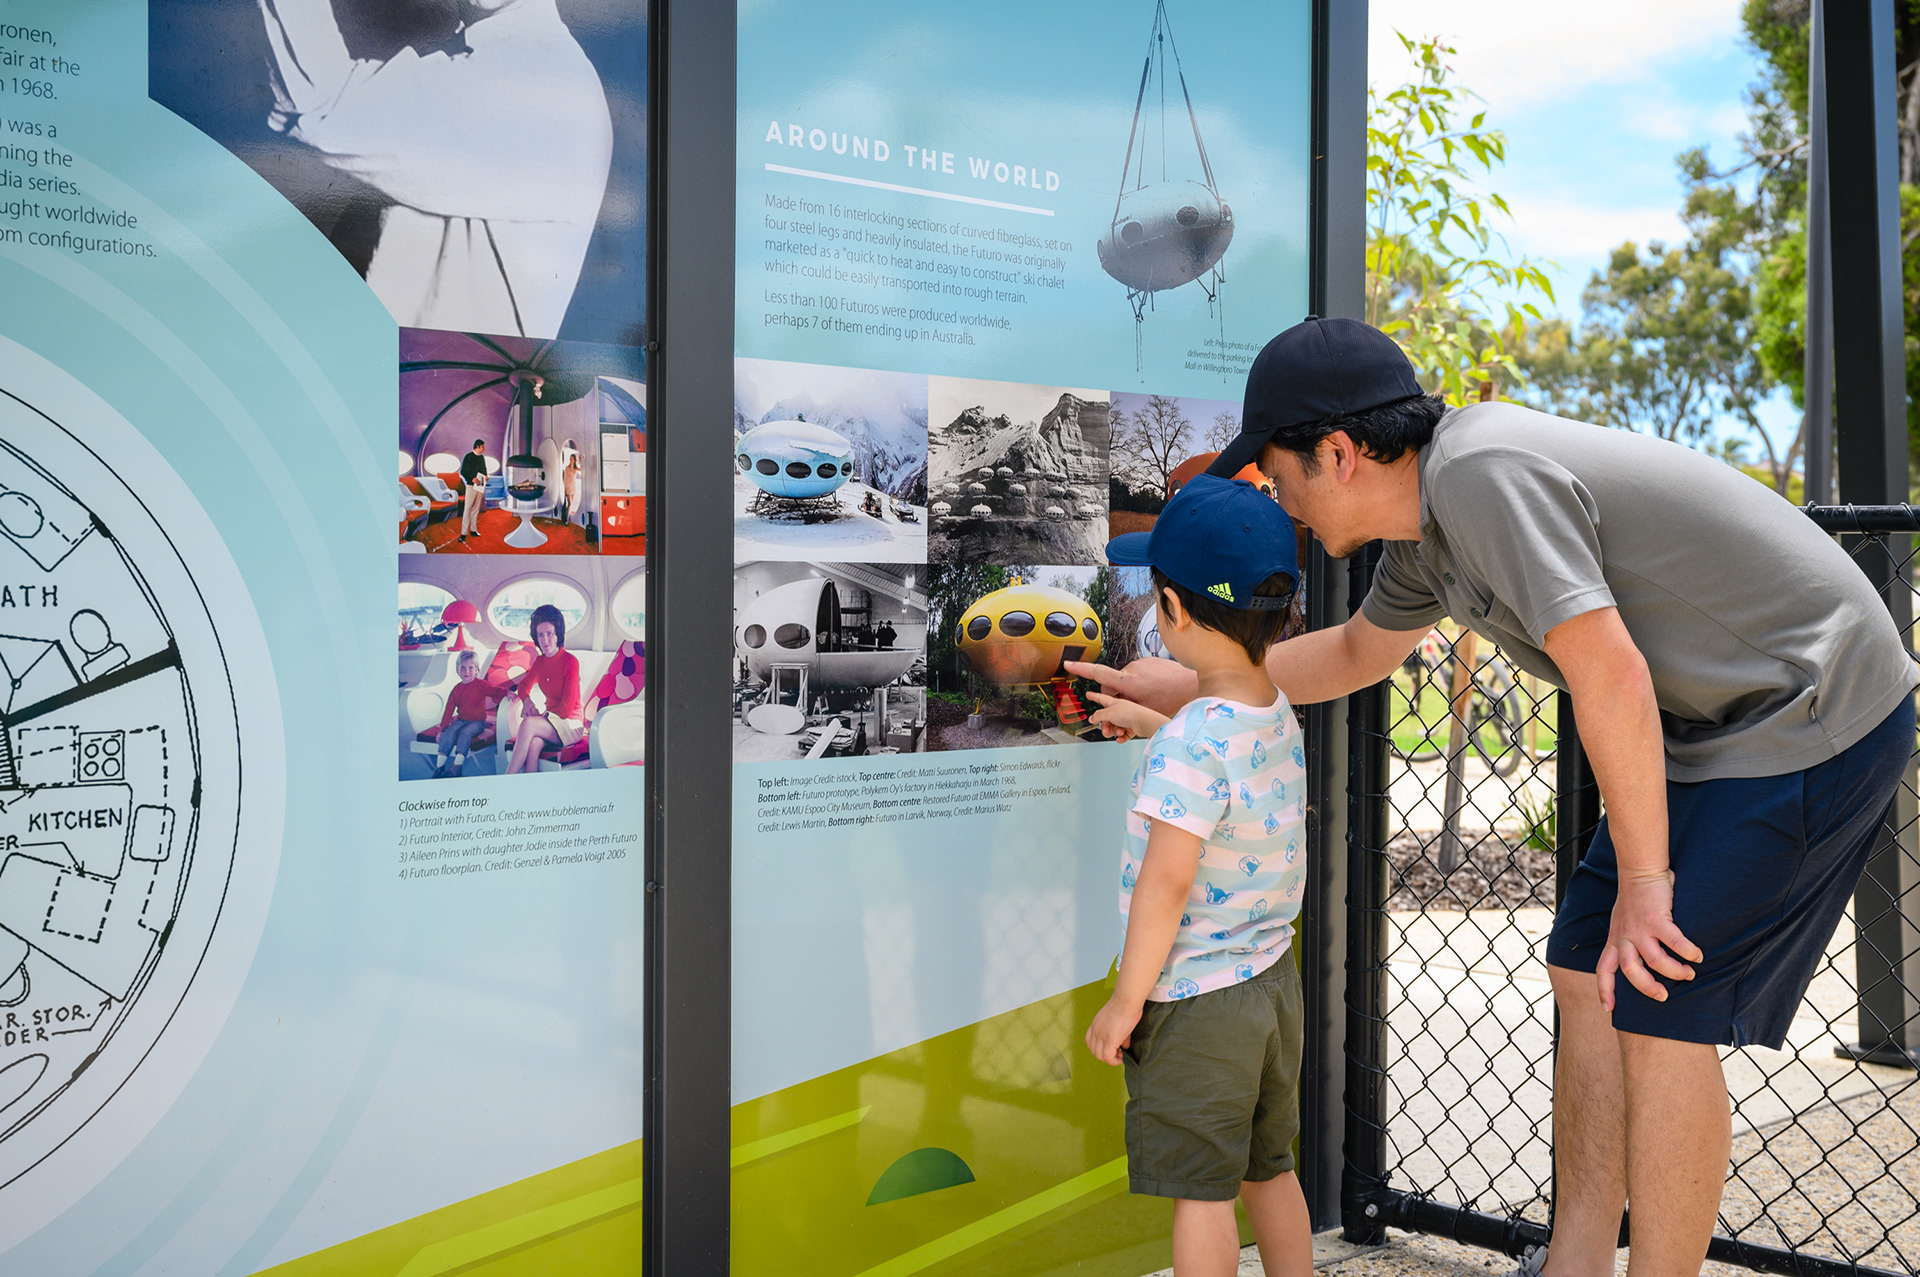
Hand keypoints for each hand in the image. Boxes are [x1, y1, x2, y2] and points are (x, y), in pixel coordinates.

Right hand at [1063, 657, 1197, 718]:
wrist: (1193, 685)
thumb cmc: (1171, 700)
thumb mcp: (1143, 711)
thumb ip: (1124, 707)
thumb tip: (1115, 706)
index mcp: (1128, 682)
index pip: (1098, 672)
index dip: (1080, 668)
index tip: (1068, 663)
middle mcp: (1133, 669)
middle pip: (1113, 684)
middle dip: (1116, 696)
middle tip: (1128, 710)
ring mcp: (1142, 663)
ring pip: (1126, 680)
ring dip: (1130, 690)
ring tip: (1148, 700)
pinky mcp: (1150, 661)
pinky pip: (1138, 673)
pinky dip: (1140, 683)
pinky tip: (1154, 691)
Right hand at [1085, 691, 1168, 742]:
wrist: (1144, 722)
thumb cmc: (1130, 713)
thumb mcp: (1109, 713)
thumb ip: (1098, 716)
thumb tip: (1092, 718)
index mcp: (1114, 702)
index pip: (1101, 698)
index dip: (1094, 696)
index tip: (1089, 694)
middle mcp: (1120, 710)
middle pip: (1107, 718)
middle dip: (1105, 726)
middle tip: (1106, 730)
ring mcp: (1127, 718)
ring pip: (1114, 727)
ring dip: (1114, 732)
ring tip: (1118, 732)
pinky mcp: (1133, 727)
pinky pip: (1123, 734)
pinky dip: (1121, 737)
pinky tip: (1121, 738)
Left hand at [1086, 994, 1142, 1065]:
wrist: (1126, 1000)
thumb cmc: (1125, 1006)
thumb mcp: (1117, 1020)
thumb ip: (1118, 1034)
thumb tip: (1124, 1046)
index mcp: (1095, 1025)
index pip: (1090, 1042)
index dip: (1099, 1048)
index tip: (1109, 1048)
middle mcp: (1095, 1031)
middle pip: (1094, 1051)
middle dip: (1105, 1055)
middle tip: (1116, 1053)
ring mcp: (1101, 1036)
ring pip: (1100, 1056)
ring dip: (1110, 1060)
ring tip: (1119, 1056)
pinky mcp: (1109, 1041)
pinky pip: (1108, 1058)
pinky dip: (1114, 1061)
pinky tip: (1120, 1058)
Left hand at [1595, 870, 1701, 1009]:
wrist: (1639, 871)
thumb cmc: (1635, 899)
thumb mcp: (1623, 923)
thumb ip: (1630, 941)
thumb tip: (1648, 964)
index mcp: (1615, 940)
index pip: (1604, 970)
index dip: (1605, 991)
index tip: (1609, 1010)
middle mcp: (1624, 937)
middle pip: (1631, 972)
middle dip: (1648, 989)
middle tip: (1664, 996)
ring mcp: (1639, 928)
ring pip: (1655, 961)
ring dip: (1674, 972)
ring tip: (1689, 974)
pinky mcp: (1656, 919)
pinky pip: (1674, 942)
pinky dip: (1688, 951)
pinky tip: (1698, 955)